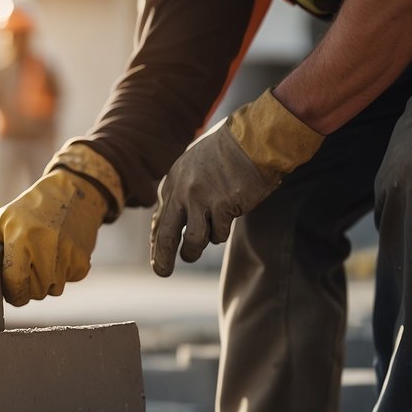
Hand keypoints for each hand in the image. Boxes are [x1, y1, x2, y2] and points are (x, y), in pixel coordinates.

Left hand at [0, 141, 121, 305]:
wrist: (74, 192)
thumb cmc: (31, 209)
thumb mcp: (2, 219)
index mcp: (21, 237)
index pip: (15, 283)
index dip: (11, 293)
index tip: (10, 291)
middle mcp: (46, 246)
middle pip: (36, 292)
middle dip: (29, 287)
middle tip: (26, 271)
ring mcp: (68, 254)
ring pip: (53, 289)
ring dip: (46, 282)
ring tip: (42, 260)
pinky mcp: (83, 259)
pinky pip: (69, 280)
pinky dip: (63, 274)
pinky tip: (59, 254)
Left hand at [151, 89, 322, 275]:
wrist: (255, 138)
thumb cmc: (228, 151)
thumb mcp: (194, 165)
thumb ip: (182, 189)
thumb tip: (171, 219)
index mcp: (173, 182)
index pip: (159, 219)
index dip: (157, 241)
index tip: (156, 256)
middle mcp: (183, 192)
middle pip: (167, 236)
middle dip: (162, 259)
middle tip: (162, 273)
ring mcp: (202, 200)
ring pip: (193, 242)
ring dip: (193, 252)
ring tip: (193, 253)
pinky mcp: (223, 206)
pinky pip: (219, 234)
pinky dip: (222, 233)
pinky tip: (229, 219)